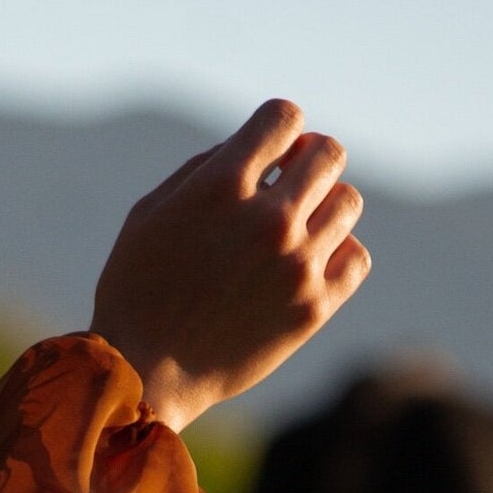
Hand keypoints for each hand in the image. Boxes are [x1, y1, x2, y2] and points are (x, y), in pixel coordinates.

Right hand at [90, 99, 369, 430]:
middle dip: (308, 161)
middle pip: (328, 154)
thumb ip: (204, 170)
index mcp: (221, 186)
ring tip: (294, 231)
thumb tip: (255, 151)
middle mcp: (268, 219)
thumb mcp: (150, 214)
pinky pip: (356, 257)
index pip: (284, 117)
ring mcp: (296, 265)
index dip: (278, 130)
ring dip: (323, 207)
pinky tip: (307, 264)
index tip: (268, 154)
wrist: (145, 375)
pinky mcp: (313, 308)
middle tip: (287, 187)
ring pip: (347, 201)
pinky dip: (337, 253)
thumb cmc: (136, 292)